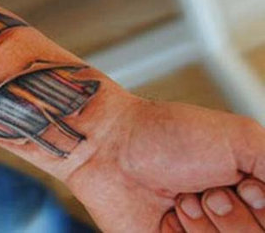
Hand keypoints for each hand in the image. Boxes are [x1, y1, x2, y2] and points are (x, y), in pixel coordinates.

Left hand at [65, 98, 264, 231]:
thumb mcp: (242, 138)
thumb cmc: (168, 135)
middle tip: (207, 192)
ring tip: (182, 200)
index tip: (242, 186)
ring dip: (206, 229)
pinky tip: (167, 217)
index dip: (261, 208)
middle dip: (235, 220)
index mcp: (253, 191)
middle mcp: (231, 217)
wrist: (108, 146)